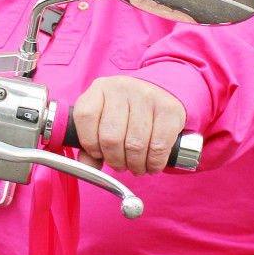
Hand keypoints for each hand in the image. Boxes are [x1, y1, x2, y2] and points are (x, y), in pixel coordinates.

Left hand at [71, 75, 186, 177]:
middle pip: (110, 137)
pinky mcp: (169, 108)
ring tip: (136, 167)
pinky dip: (154, 163)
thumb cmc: (127, 113)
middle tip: (121, 166)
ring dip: (135, 165)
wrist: (161, 95)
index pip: (85, 116)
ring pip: (134, 145)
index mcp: (100, 88)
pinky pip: (158, 146)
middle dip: (115, 160)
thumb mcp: (103, 120)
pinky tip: (152, 164)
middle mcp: (122, 87)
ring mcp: (146, 96)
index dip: (89, 143)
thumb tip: (87, 167)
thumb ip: (90, 145)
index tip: (98, 153)